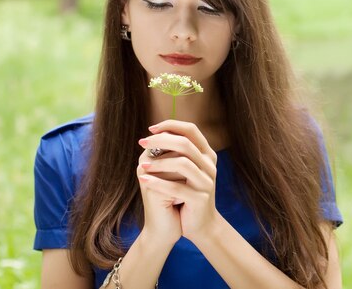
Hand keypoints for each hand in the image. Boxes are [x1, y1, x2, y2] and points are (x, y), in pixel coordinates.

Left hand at [138, 120, 218, 241]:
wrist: (200, 225)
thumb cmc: (187, 195)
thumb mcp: (183, 172)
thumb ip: (175, 153)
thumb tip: (154, 135)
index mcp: (207, 154)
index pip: (191, 130)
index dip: (171, 125)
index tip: (151, 129)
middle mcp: (210, 165)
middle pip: (185, 144)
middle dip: (160, 141)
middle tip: (142, 142)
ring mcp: (207, 182)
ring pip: (182, 164)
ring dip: (159, 163)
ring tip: (141, 165)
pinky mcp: (200, 199)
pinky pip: (177, 187)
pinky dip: (157, 182)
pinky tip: (143, 180)